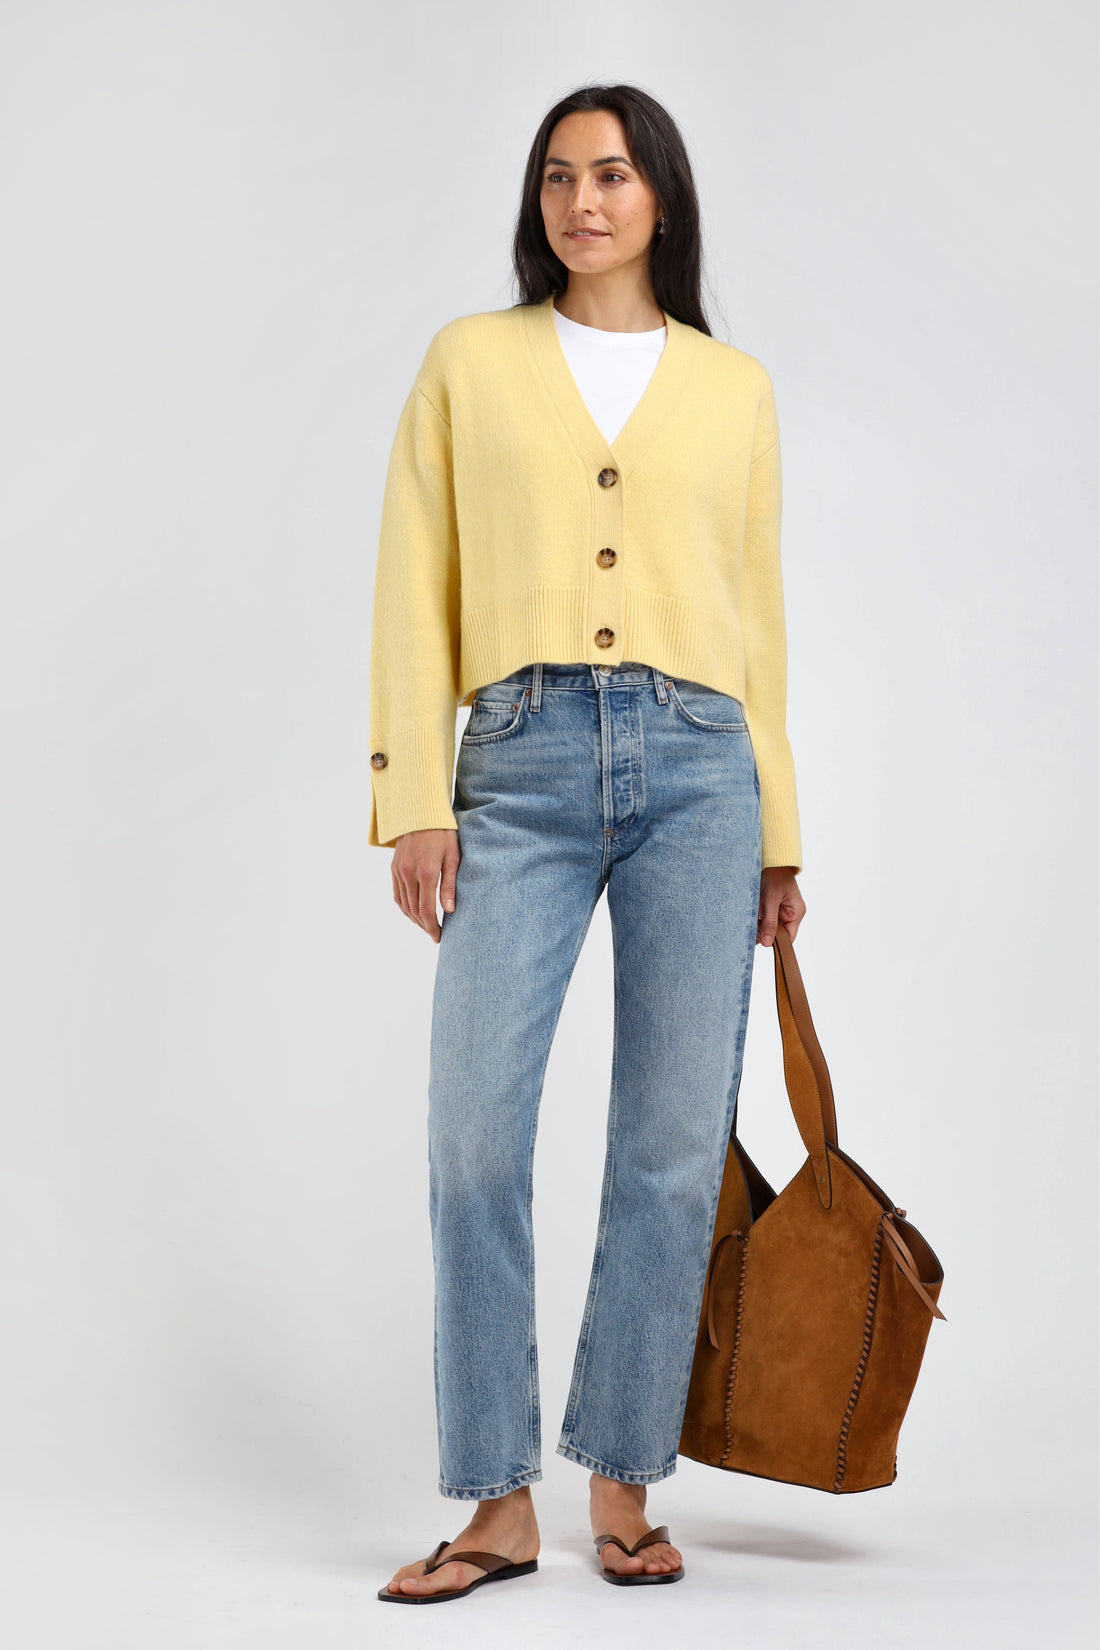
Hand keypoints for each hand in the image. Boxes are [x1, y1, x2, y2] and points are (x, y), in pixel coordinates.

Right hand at [391, 828, 459, 942]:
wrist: (421, 813)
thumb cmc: (443, 833)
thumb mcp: (453, 857)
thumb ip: (450, 885)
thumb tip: (449, 911)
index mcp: (426, 873)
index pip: (426, 910)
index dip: (432, 927)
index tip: (439, 936)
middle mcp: (409, 874)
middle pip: (414, 911)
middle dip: (425, 926)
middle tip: (435, 934)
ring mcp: (399, 871)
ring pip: (403, 905)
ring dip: (414, 918)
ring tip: (426, 925)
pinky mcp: (394, 868)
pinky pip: (397, 894)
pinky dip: (404, 906)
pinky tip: (414, 911)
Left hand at [757, 866, 803, 945]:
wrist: (769, 860)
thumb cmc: (774, 875)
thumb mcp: (771, 900)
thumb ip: (770, 922)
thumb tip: (768, 944)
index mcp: (796, 913)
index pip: (788, 938)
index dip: (776, 942)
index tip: (762, 940)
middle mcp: (789, 914)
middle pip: (776, 933)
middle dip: (764, 930)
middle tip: (754, 923)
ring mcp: (780, 911)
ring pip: (768, 927)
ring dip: (758, 923)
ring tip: (753, 912)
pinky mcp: (770, 908)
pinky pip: (763, 919)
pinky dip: (756, 917)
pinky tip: (753, 910)